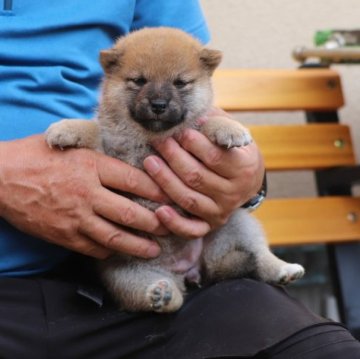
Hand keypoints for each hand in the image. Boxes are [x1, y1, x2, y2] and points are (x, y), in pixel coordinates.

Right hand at [0, 135, 168, 258]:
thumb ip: (100, 157)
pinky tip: (120, 251)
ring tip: (154, 249)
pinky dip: (109, 251)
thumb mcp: (71, 147)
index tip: (170, 197)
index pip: (133, 180)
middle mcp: (86, 193)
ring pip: (114, 237)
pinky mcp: (63, 235)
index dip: (156, 189)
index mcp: (90, 166)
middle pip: (129, 212)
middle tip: (170, 227)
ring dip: (138, 245)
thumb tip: (128, 165)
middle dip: (154, 222)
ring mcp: (74, 218)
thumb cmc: (36, 156)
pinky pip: (93, 248)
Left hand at [143, 110, 263, 238]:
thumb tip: (194, 113)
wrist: (249, 182)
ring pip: (188, 199)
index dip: (194, 144)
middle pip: (196, 176)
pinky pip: (191, 229)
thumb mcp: (237, 135)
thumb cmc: (237, 153)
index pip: (214, 156)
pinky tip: (159, 211)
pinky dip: (175, 223)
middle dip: (173, 157)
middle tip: (158, 141)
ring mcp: (221, 211)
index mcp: (243, 167)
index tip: (180, 131)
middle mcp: (233, 193)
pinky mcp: (210, 224)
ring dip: (166, 181)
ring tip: (149, 162)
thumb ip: (218, 124)